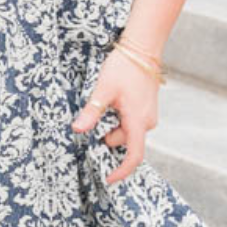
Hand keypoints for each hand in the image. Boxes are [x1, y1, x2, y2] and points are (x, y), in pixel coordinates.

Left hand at [70, 50, 160, 185]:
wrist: (143, 48)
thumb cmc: (124, 67)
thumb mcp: (103, 89)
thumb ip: (92, 112)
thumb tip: (78, 130)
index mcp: (138, 121)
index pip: (133, 155)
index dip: (121, 171)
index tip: (108, 178)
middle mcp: (147, 122)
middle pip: (122, 141)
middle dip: (106, 134)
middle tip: (95, 112)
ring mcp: (148, 116)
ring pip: (125, 131)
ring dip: (111, 124)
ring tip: (106, 103)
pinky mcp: (146, 110)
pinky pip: (130, 123)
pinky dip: (118, 118)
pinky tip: (113, 102)